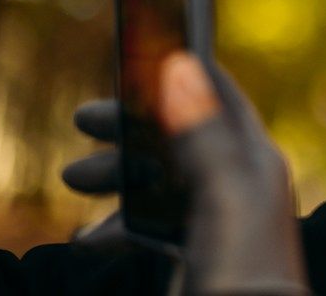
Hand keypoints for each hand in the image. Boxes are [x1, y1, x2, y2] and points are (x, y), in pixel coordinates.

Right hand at [63, 53, 307, 294]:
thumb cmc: (242, 268)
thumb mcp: (222, 195)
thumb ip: (204, 134)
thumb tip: (182, 63)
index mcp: (253, 159)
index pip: (216, 96)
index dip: (176, 72)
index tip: (133, 58)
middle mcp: (239, 181)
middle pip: (178, 135)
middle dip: (130, 127)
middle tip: (82, 121)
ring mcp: (218, 216)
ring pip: (161, 180)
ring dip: (118, 177)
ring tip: (73, 181)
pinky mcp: (198, 251)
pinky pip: (153, 225)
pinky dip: (120, 226)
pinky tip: (91, 240)